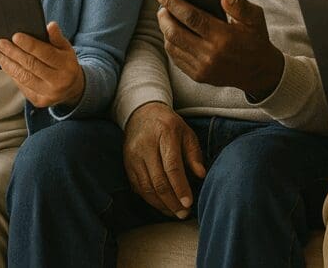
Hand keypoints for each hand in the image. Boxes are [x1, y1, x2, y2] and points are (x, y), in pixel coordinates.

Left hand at [0, 22, 85, 107]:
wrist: (72, 88)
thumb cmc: (66, 64)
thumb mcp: (66, 50)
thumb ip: (57, 38)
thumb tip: (50, 25)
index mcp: (67, 66)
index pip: (46, 54)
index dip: (30, 45)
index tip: (15, 36)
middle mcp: (59, 81)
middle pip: (31, 65)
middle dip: (13, 53)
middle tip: (1, 43)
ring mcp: (48, 93)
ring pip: (23, 76)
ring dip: (8, 64)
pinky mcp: (38, 100)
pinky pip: (21, 85)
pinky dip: (12, 74)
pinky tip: (5, 64)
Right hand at [123, 101, 205, 218]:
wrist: (142, 114)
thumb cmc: (170, 125)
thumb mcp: (187, 133)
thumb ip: (194, 154)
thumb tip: (201, 175)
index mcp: (165, 135)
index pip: (172, 166)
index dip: (180, 187)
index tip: (188, 203)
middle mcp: (146, 146)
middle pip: (158, 180)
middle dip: (171, 201)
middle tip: (184, 213)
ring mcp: (133, 156)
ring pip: (146, 187)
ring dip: (160, 204)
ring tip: (174, 213)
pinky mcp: (126, 164)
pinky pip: (137, 187)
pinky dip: (149, 199)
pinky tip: (161, 206)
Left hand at [154, 0, 283, 97]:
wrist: (259, 72)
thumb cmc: (256, 40)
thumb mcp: (256, 18)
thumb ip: (240, 5)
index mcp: (224, 37)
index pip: (190, 16)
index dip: (172, 1)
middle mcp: (210, 54)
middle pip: (174, 31)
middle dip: (163, 15)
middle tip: (162, 3)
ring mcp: (202, 67)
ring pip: (171, 45)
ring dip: (165, 28)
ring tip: (167, 16)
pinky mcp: (198, 75)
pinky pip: (176, 57)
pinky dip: (171, 43)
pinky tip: (174, 33)